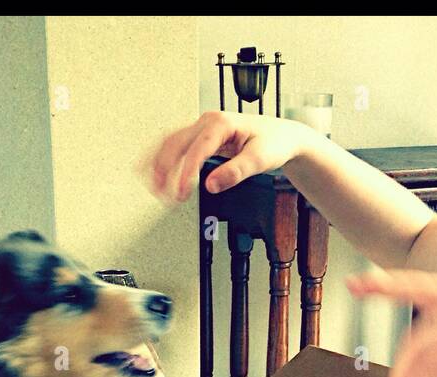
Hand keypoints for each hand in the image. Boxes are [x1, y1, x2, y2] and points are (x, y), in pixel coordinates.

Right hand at [139, 111, 319, 204]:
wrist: (283, 136)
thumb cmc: (274, 143)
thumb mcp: (260, 159)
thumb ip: (236, 172)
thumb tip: (212, 185)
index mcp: (221, 123)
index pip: (198, 148)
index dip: (187, 172)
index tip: (183, 192)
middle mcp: (209, 121)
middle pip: (176, 143)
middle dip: (165, 169)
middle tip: (162, 194)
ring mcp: (204, 128)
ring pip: (171, 143)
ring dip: (159, 163)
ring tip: (153, 187)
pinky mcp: (203, 137)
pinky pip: (177, 146)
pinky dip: (165, 159)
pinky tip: (158, 174)